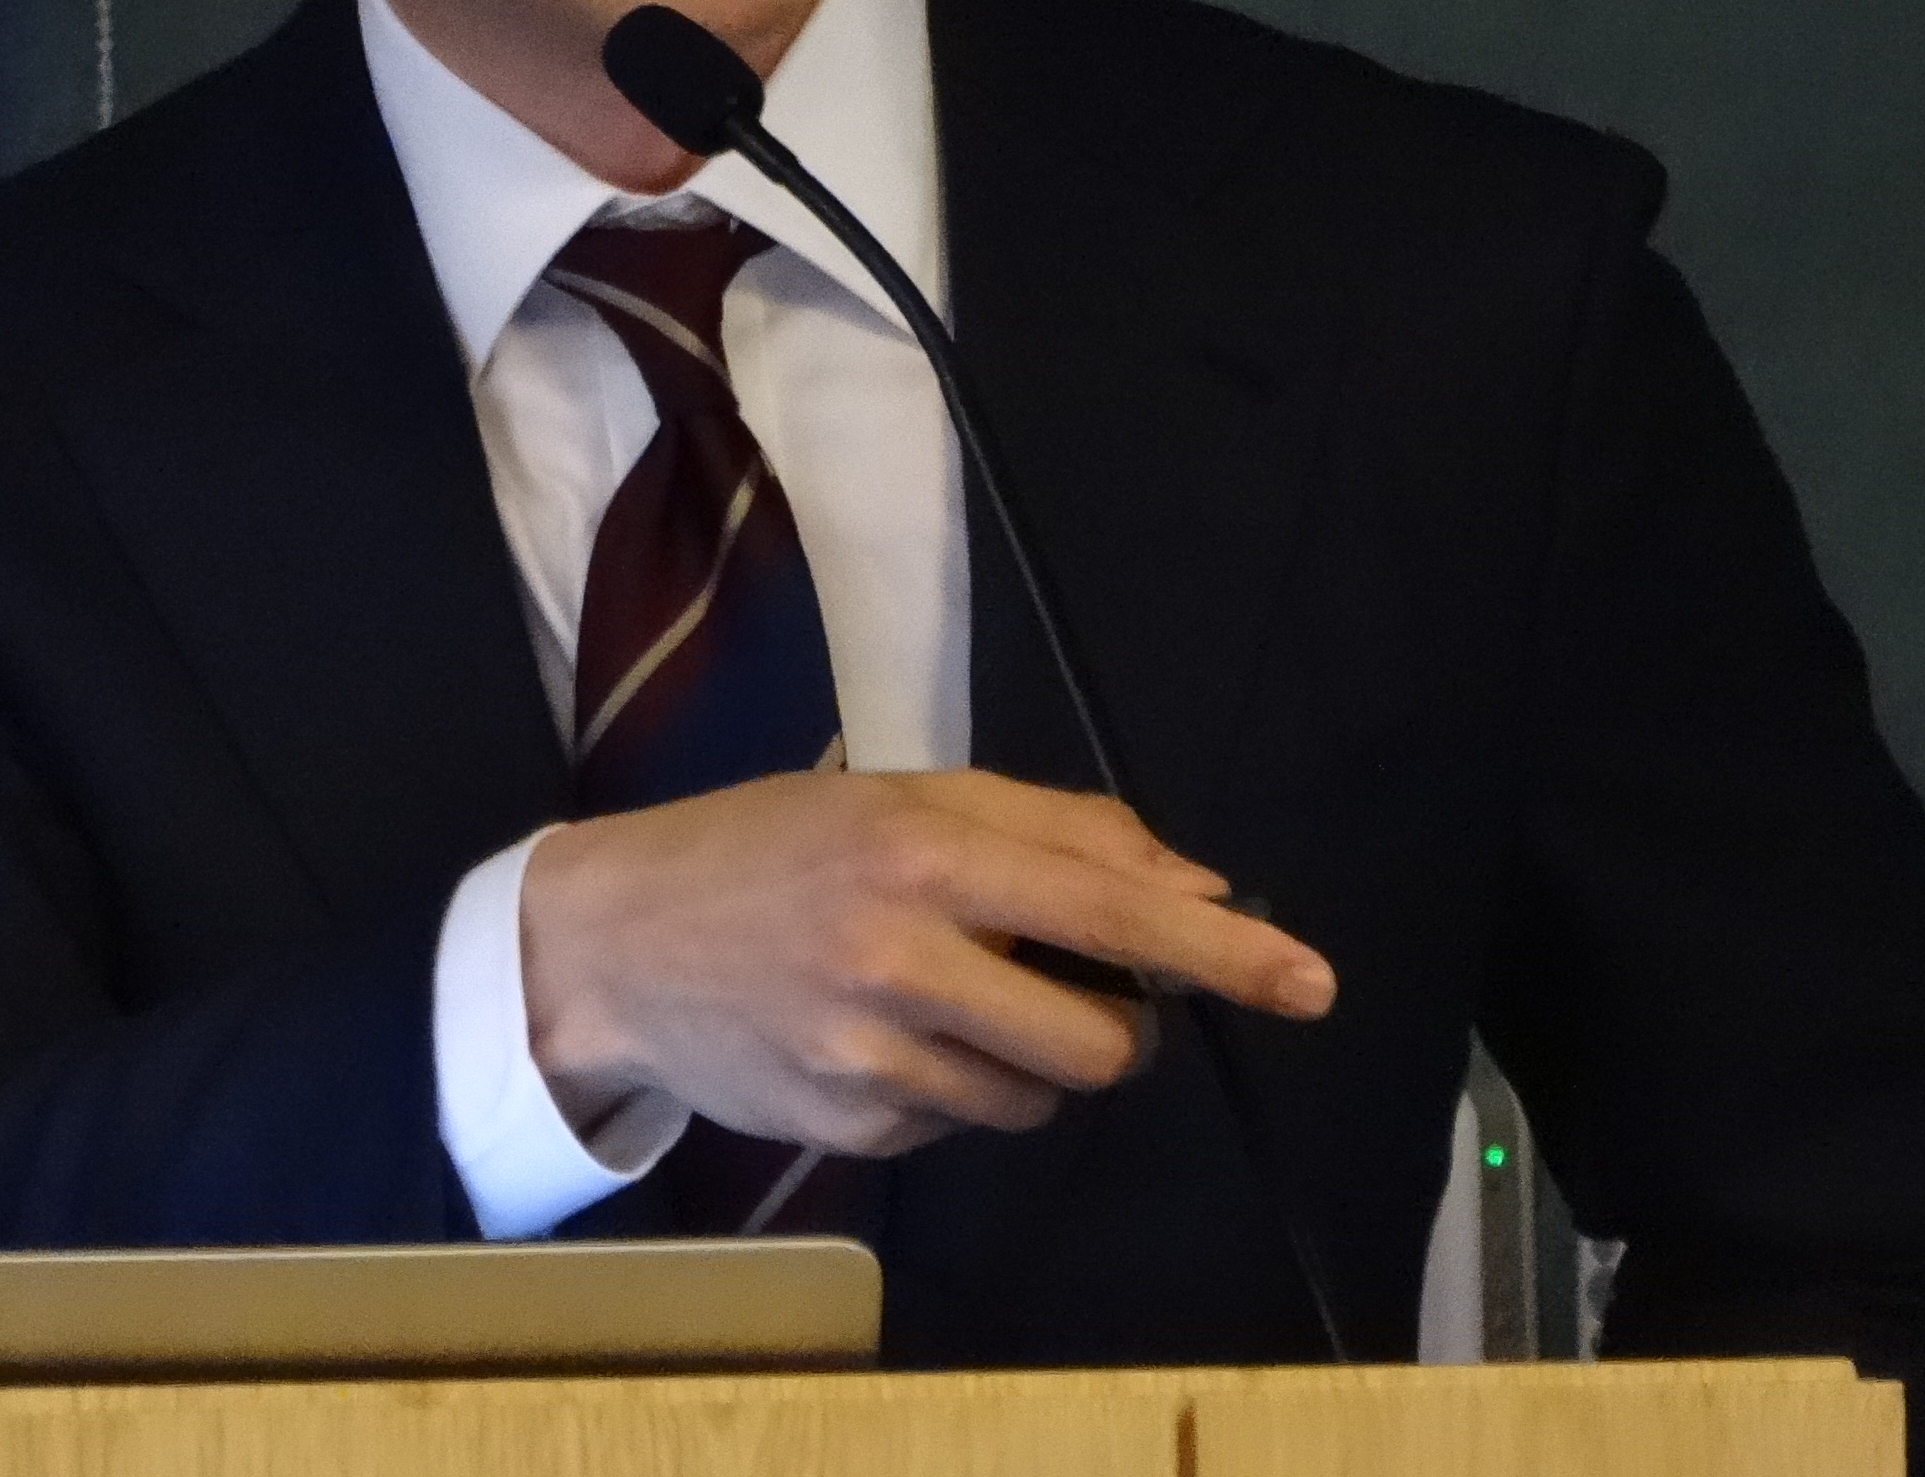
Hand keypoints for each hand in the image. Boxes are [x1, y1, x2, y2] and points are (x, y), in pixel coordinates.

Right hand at [517, 768, 1336, 1158]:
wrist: (614, 940)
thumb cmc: (772, 845)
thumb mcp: (903, 799)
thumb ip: (1056, 832)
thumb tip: (1199, 891)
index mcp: (924, 853)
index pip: (1111, 912)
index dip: (1223, 954)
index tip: (1310, 981)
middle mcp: (902, 957)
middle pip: (1099, 1044)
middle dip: (1120, 1030)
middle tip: (1075, 987)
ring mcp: (873, 1056)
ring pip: (1038, 1098)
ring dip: (1034, 1059)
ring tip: (953, 997)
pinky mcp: (849, 1126)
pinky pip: (963, 1126)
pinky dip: (958, 1088)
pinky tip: (886, 1036)